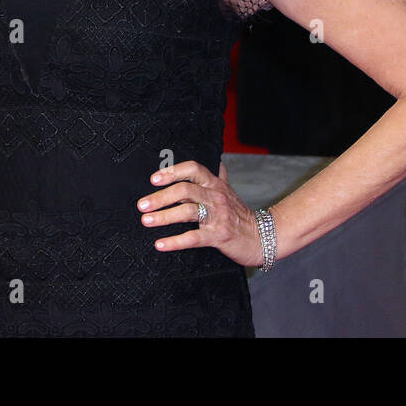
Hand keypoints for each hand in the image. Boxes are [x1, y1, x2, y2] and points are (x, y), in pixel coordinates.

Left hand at [137, 160, 264, 267]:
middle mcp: (216, 196)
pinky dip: (175, 241)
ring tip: (146, 221)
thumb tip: (217, 162)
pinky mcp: (218, 236)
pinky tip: (160, 244)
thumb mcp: (230, 192)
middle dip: (160, 197)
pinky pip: (193, 237)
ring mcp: (218, 216)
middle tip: (142, 205)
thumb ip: (220, 177)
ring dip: (163, 216)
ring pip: (187, 211)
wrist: (263, 237)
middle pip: (185, 190)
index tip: (154, 179)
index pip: (193, 169)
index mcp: (215, 184)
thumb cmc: (241, 215)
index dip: (172, 172)